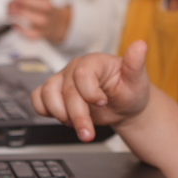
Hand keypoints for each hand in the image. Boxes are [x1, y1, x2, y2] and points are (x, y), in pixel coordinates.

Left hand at [8, 0, 71, 42]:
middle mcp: (48, 8)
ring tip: (10, 12)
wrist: (56, 22)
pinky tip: (14, 25)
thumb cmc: (42, 7)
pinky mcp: (40, 33)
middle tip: (11, 2)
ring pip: (37, 19)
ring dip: (21, 15)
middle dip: (23, 2)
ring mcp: (46, 21)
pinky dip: (21, 30)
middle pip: (42, 4)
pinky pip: (32, 34)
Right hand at [31, 40, 150, 141]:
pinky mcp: (55, 93)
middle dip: (77, 116)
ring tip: (77, 126)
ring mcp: (63, 80)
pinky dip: (44, 110)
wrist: (124, 106)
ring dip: (60, 115)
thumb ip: (136, 63)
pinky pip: (38, 98)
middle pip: (66, 91)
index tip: (102, 102)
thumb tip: (140, 45)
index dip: (90, 92)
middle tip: (88, 132)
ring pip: (47, 93)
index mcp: (94, 61)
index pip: (82, 74)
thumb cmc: (130, 90)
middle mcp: (75, 68)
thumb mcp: (137, 79)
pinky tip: (63, 118)